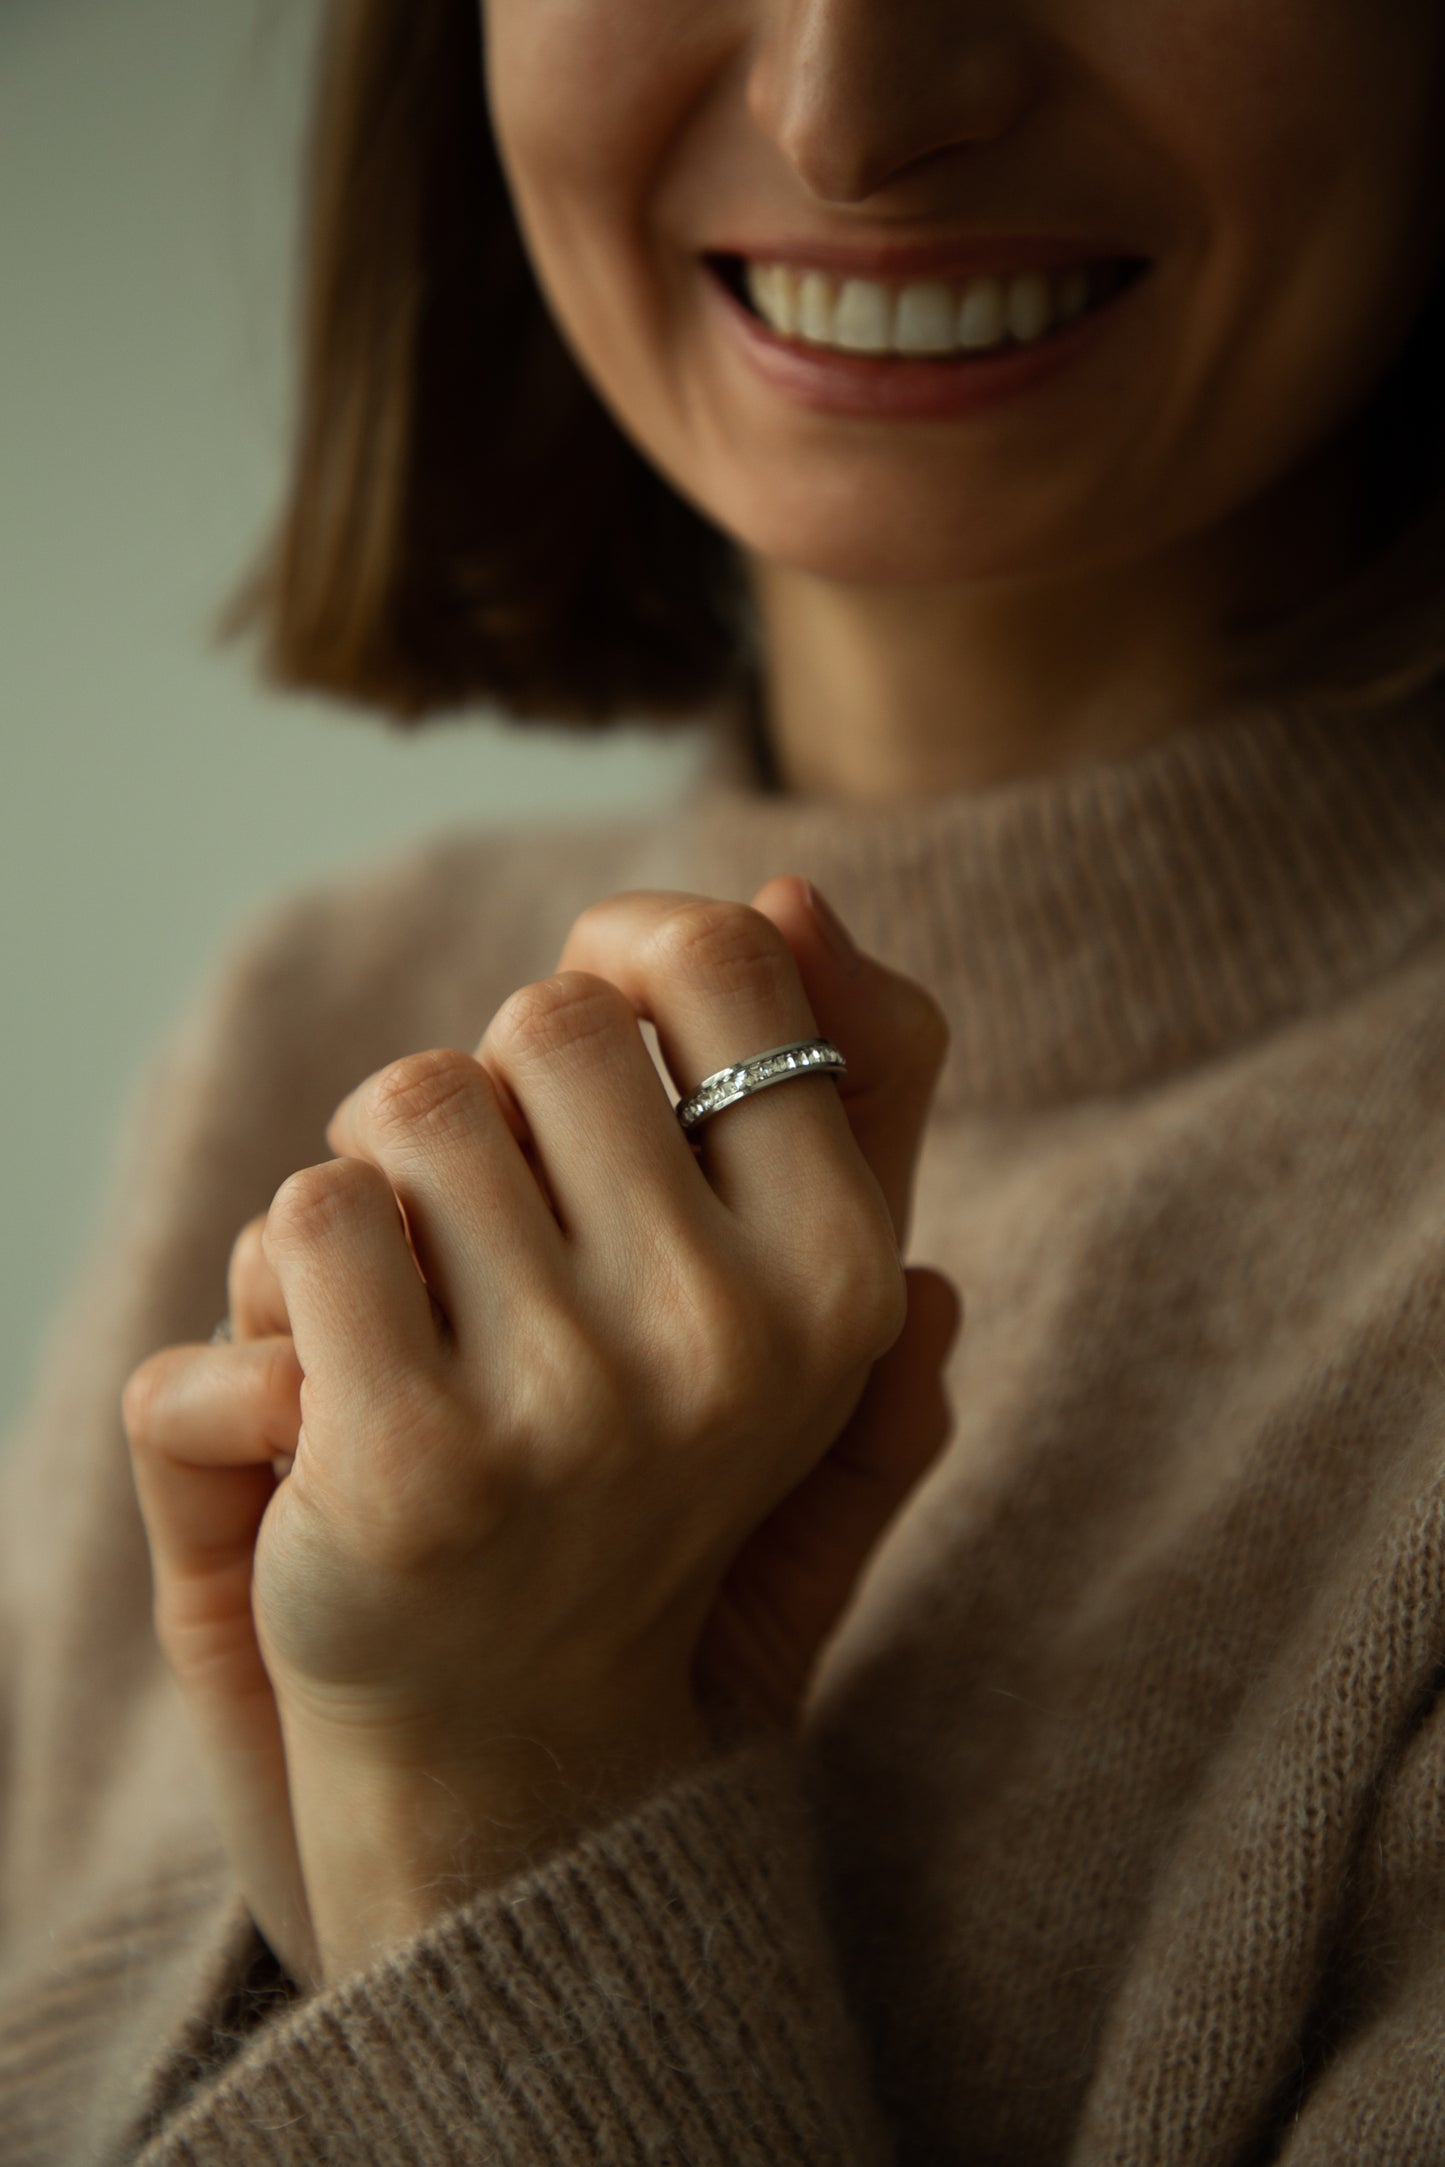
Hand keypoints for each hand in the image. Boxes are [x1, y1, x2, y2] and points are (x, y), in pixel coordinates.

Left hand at [123, 876, 958, 1987]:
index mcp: (848, 1272)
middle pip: (543, 1020)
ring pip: (412, 1105)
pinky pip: (309, 1217)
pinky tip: (344, 1388)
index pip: (717, 961)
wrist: (516, 1735)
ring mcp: (578, 1409)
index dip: (622, 961)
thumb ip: (830, 1095)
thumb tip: (793, 897)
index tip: (586, 1049)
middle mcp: (736, 1340)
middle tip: (498, 1245)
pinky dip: (292, 1278)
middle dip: (494, 1098)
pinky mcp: (413, 1467)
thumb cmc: (644, 1466)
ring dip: (386, 1186)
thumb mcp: (783, 1287)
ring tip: (423, 1320)